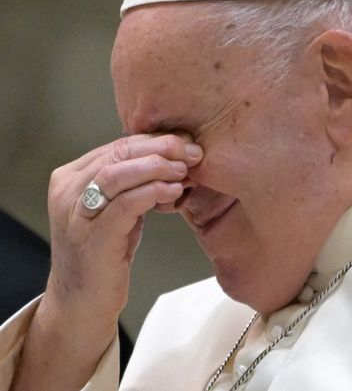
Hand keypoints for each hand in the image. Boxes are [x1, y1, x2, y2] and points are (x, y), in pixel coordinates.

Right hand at [44, 133, 202, 322]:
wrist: (83, 301)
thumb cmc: (104, 252)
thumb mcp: (117, 209)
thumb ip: (133, 183)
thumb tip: (175, 157)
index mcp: (72, 177)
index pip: (118, 145)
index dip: (155, 140)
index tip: (187, 142)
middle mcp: (68, 191)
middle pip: (118, 153)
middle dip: (160, 148)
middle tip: (193, 151)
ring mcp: (77, 215)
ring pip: (117, 174)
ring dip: (156, 167)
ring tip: (185, 169)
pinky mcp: (92, 238)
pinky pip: (124, 205)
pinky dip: (152, 192)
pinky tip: (174, 191)